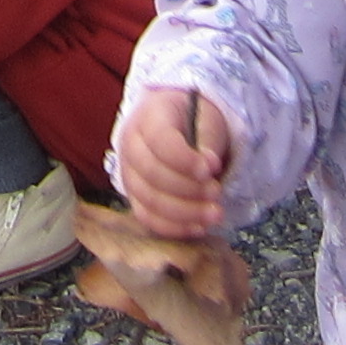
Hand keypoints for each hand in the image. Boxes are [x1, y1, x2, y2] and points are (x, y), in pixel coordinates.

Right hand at [114, 87, 233, 240]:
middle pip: (152, 174)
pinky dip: (174, 227)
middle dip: (189, 188)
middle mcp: (130, 144)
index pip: (160, 141)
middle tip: (217, 192)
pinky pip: (148, 218)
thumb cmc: (193, 120)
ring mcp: (128, 173)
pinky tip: (199, 227)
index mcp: (148, 117)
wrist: (176, 126)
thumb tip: (210, 169)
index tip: (212, 169)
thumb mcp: (205, 119)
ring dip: (185, 213)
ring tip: (214, 214)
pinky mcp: (134, 197)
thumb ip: (207, 141)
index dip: (185, 159)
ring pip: (150, 200)